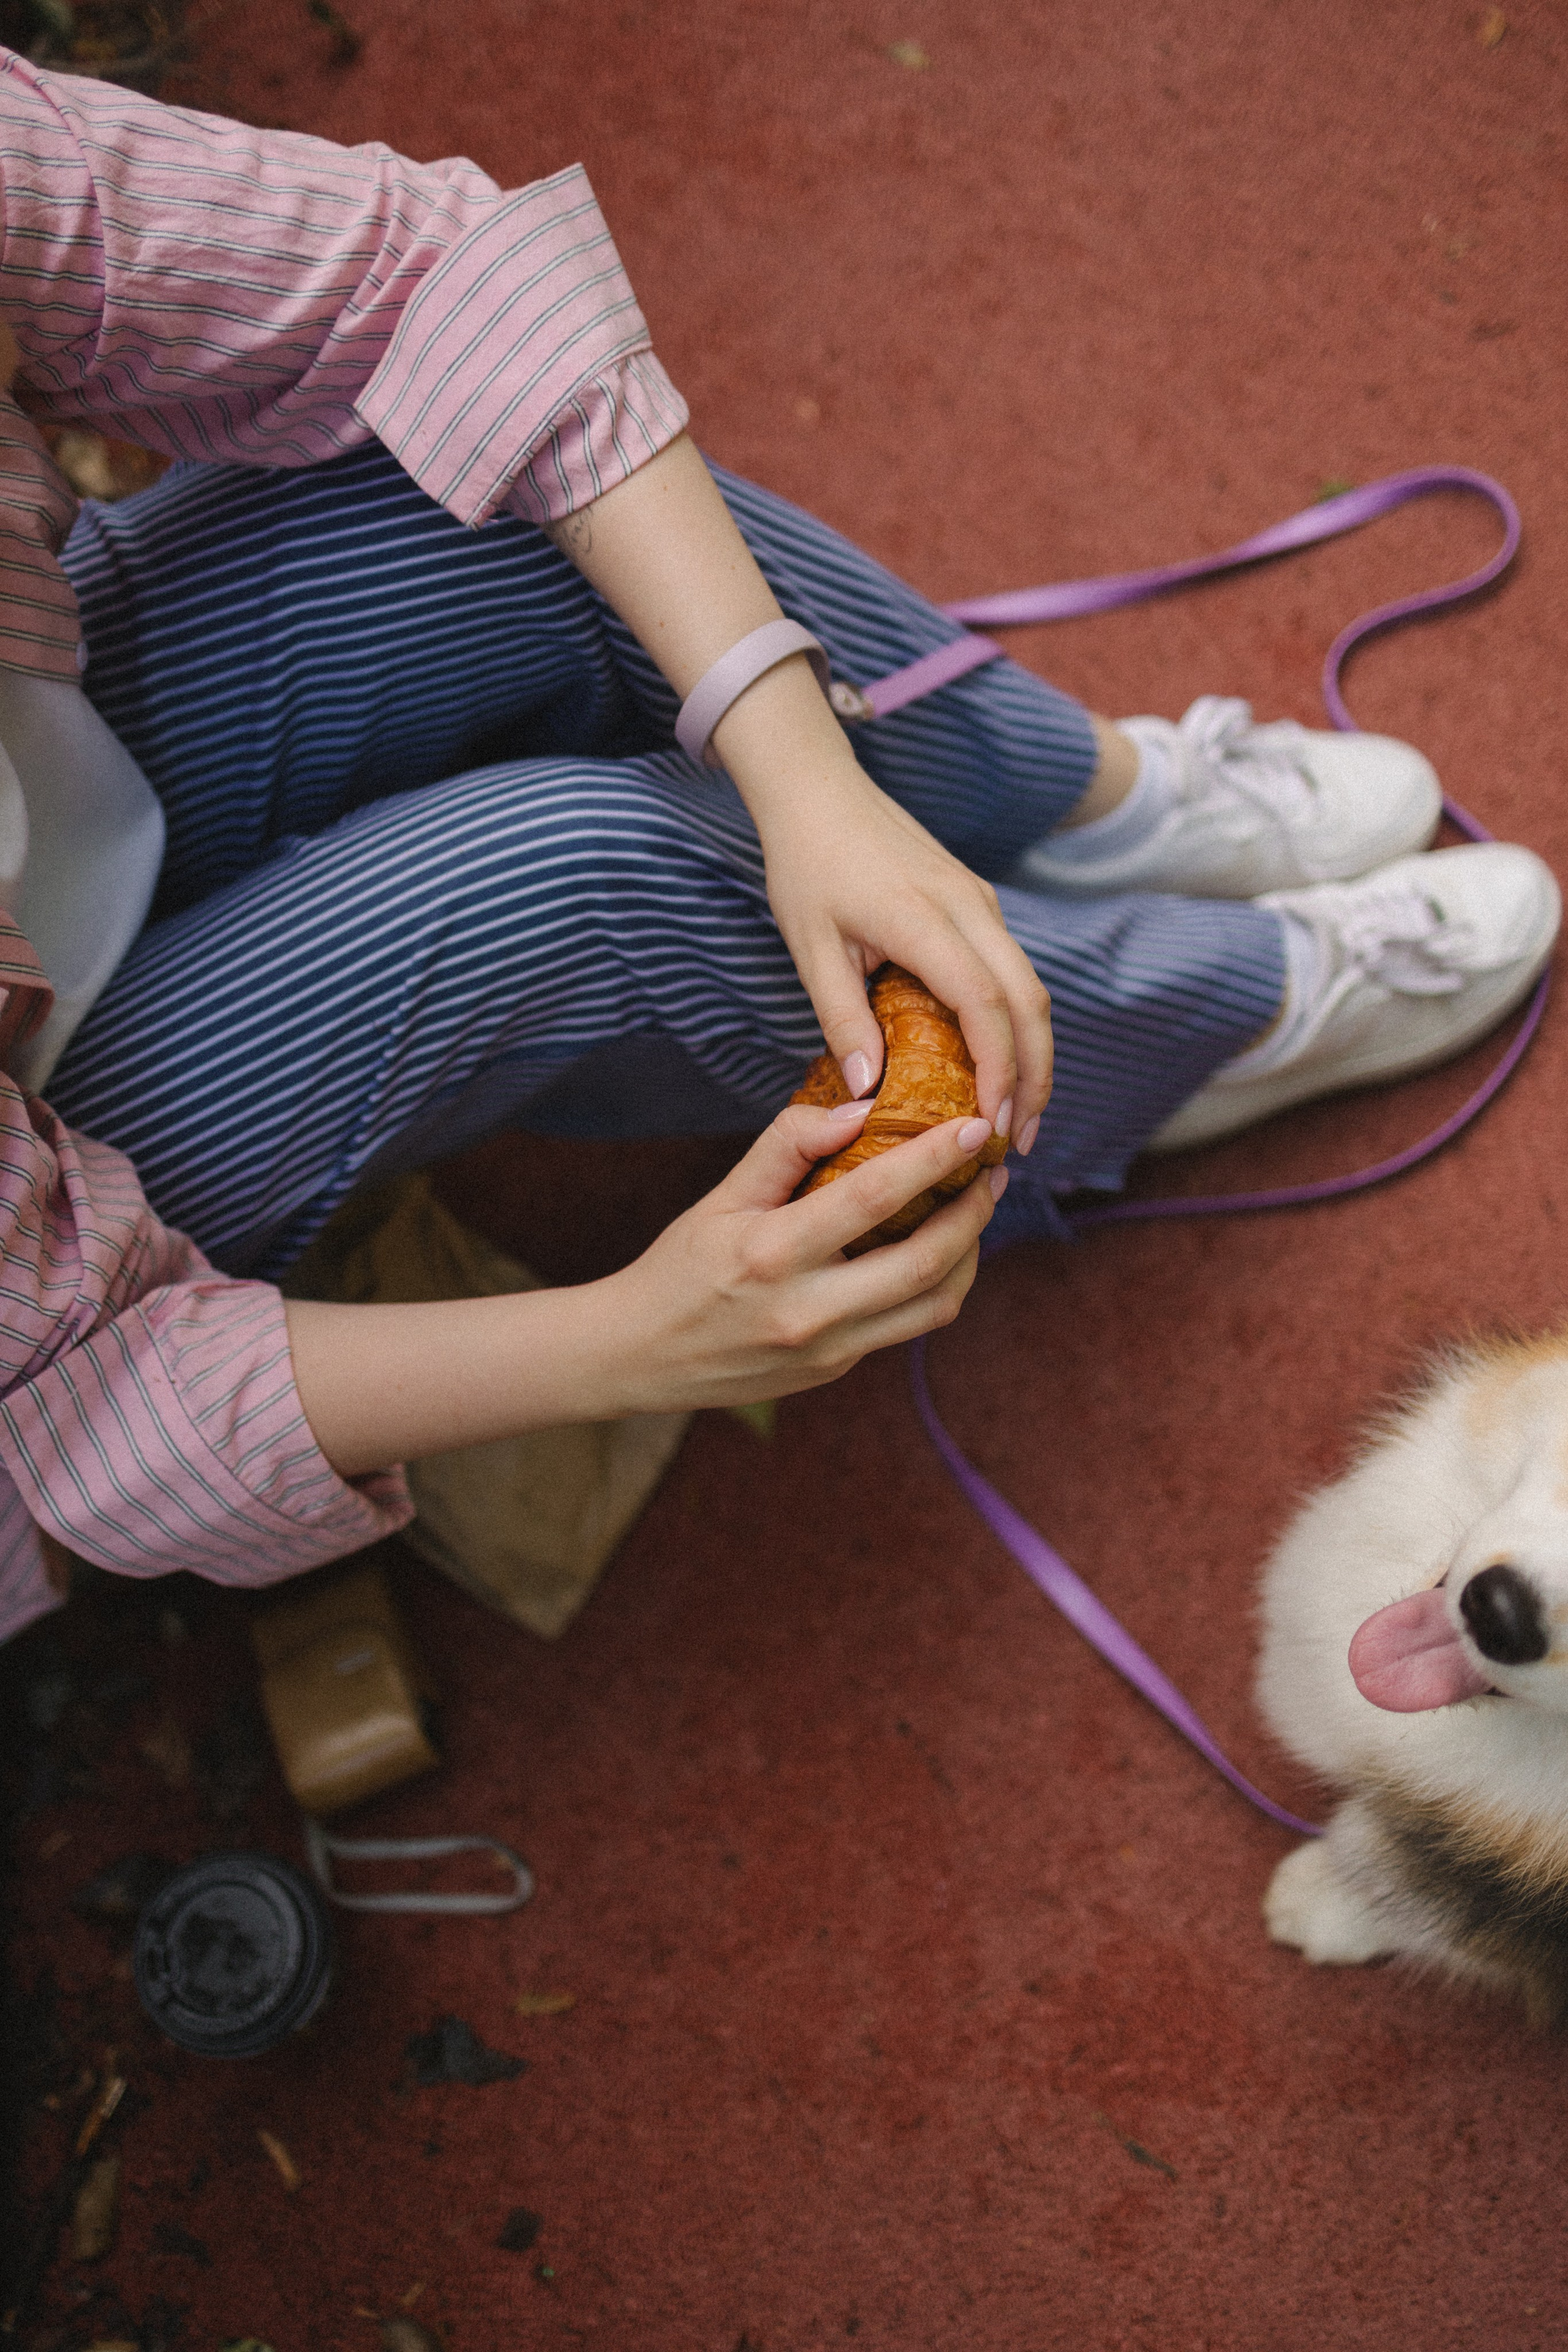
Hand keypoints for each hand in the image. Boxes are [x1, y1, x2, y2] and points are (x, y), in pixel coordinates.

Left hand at [536, 436, 1051, 1149]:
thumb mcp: (811, 948)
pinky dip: (1016, 1021)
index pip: (984, 1005)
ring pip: (1030, 986)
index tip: (993, 1126)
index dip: (999, 1071)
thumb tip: (869, 1093)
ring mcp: (981, 903)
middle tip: (1020, 1139)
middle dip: (1035, 1075)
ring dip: (1032, 1052)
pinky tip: (999, 1061)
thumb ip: (842, 1019)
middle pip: (1029, 1002)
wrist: (819, 788)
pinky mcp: (979, 902)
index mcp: (924, 920)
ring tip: (1016, 1114)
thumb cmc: (806, 866)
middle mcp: (969, 908)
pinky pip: (1012, 969)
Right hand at [606, 1098, 1008, 1412]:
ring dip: (968, 1254)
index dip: (932, 1159)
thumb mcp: (721, 1197)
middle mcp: (808, 1310)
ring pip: (935, 1304)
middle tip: (990, 1172)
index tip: (973, 1128)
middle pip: (927, 1261)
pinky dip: (935, 1283)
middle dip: (972, 1212)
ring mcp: (829, 1350)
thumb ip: (787, 1146)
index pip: (874, 1197)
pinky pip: (909, 1324)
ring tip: (972, 1210)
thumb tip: (860, 1109)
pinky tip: (934, 1249)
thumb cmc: (680, 1267)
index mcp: (773, 1255)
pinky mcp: (837, 1371)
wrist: (641, 1356)